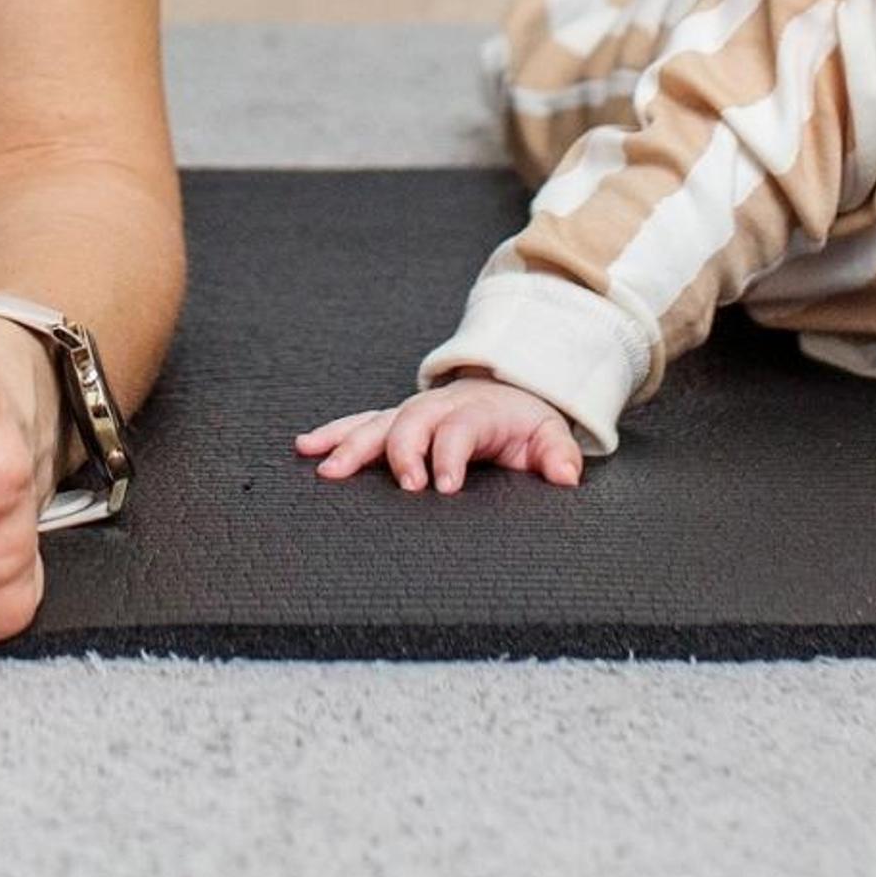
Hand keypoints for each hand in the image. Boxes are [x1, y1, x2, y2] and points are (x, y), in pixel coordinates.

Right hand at [295, 377, 582, 491]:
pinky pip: (361, 423)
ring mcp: (413, 412)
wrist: (506, 389)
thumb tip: (566, 475)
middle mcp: (439, 407)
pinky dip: (335, 433)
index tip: (444, 487)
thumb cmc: (523, 422)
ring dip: (352, 443)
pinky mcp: (395, 419)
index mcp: (478, 412)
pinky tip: (308, 446)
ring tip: (327, 467)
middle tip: (403, 484)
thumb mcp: (549, 434)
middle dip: (403, 451)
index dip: (450, 455)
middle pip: (413, 422)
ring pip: (378, 422)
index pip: (461, 430)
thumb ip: (559, 454)